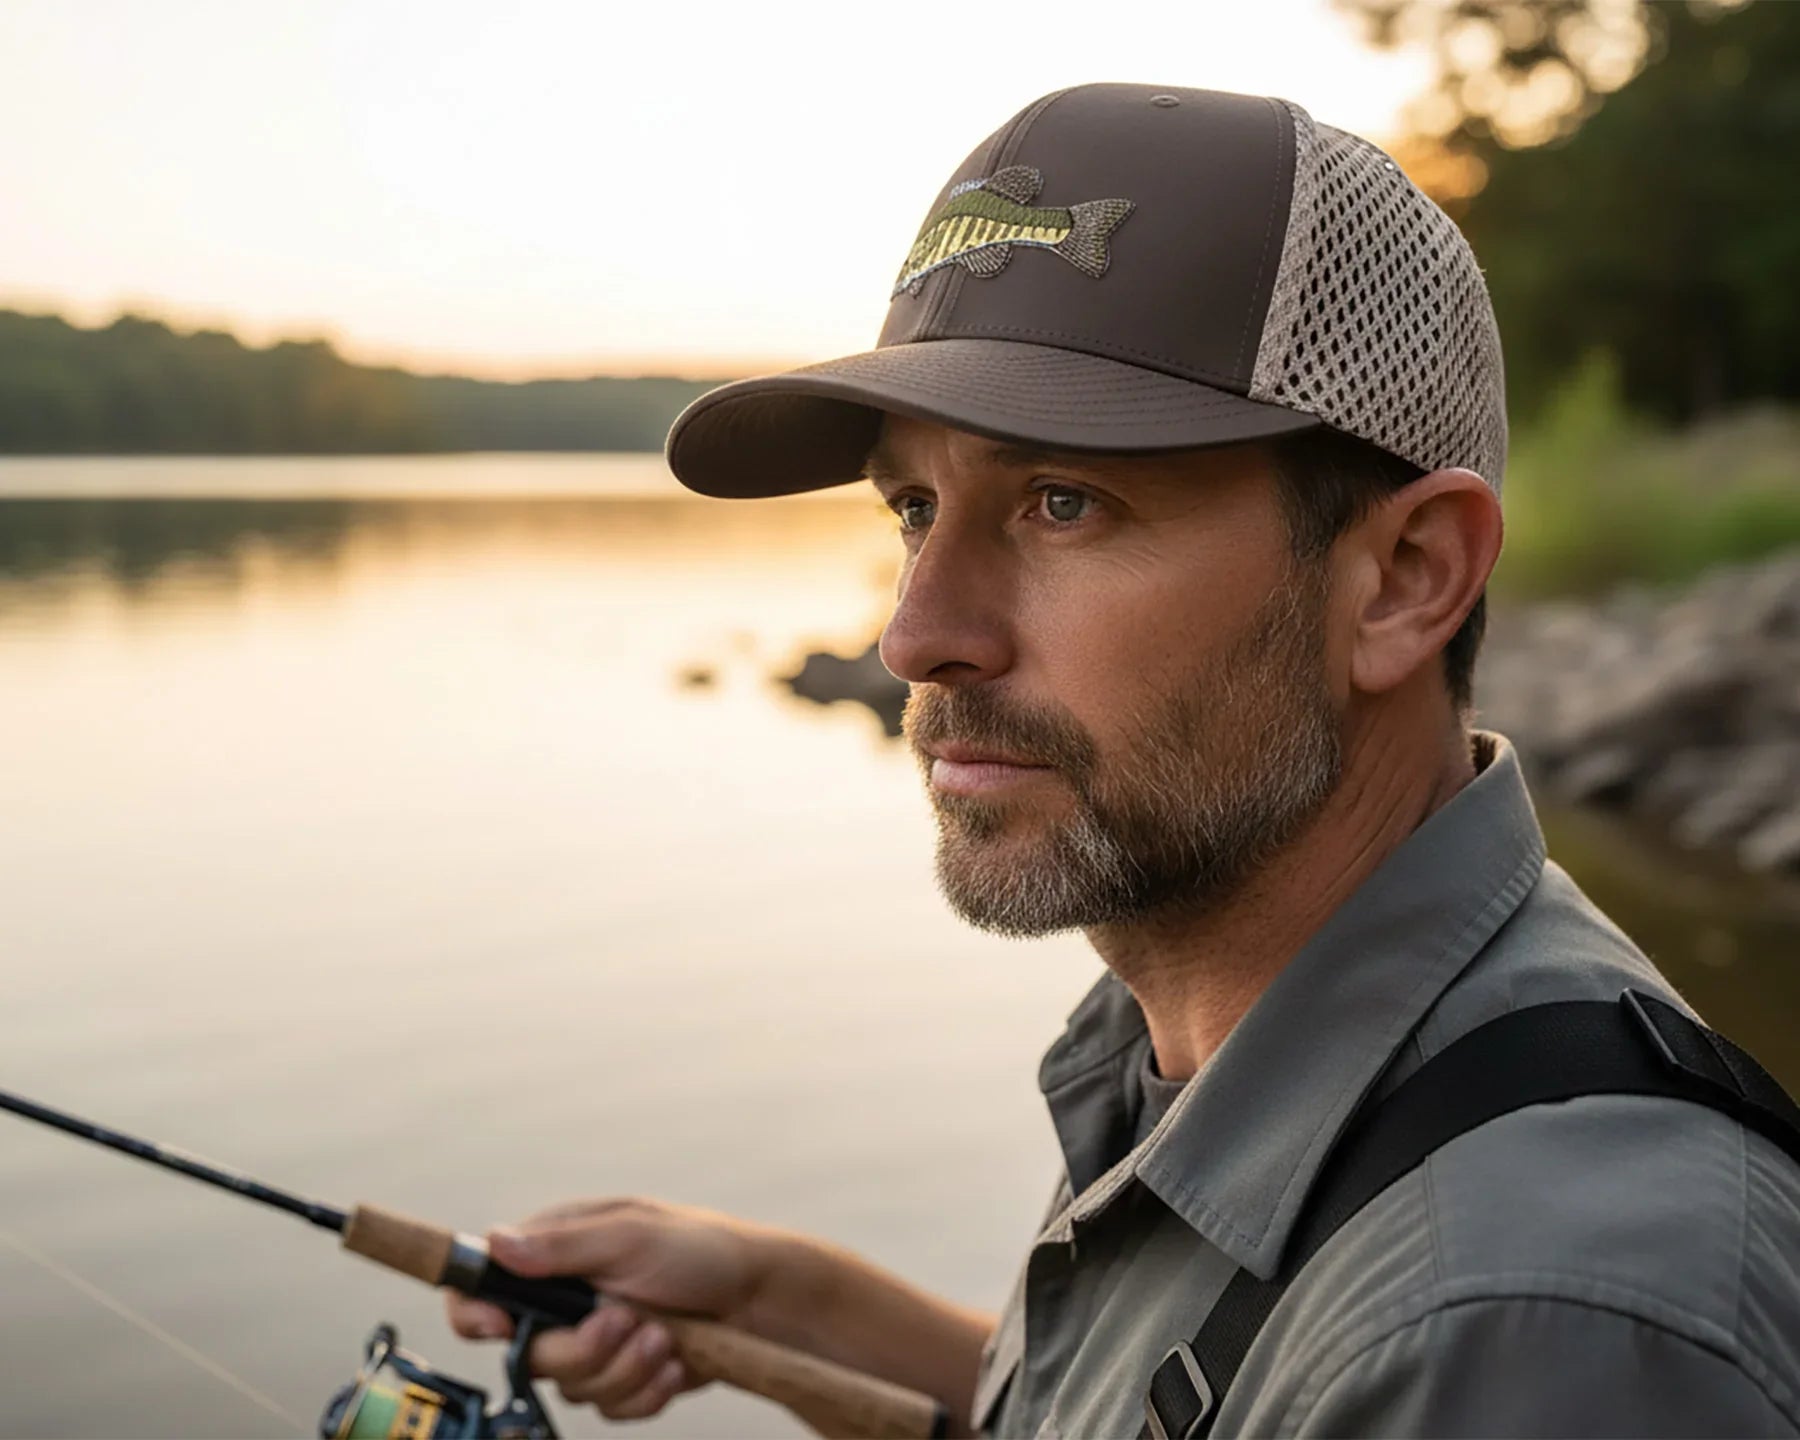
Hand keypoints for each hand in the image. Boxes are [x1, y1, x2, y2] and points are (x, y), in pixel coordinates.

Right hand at [445, 1196, 774, 1421]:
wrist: (758, 1299)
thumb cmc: (699, 1248)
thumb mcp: (631, 1236)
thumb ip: (563, 1247)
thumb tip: (496, 1243)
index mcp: (556, 1253)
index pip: (482, 1286)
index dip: (477, 1315)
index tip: (503, 1329)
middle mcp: (566, 1302)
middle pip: (531, 1354)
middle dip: (583, 1348)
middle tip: (625, 1321)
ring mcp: (593, 1343)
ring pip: (573, 1388)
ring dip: (625, 1368)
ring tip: (664, 1336)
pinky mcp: (622, 1377)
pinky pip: (611, 1408)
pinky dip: (645, 1391)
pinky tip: (673, 1363)